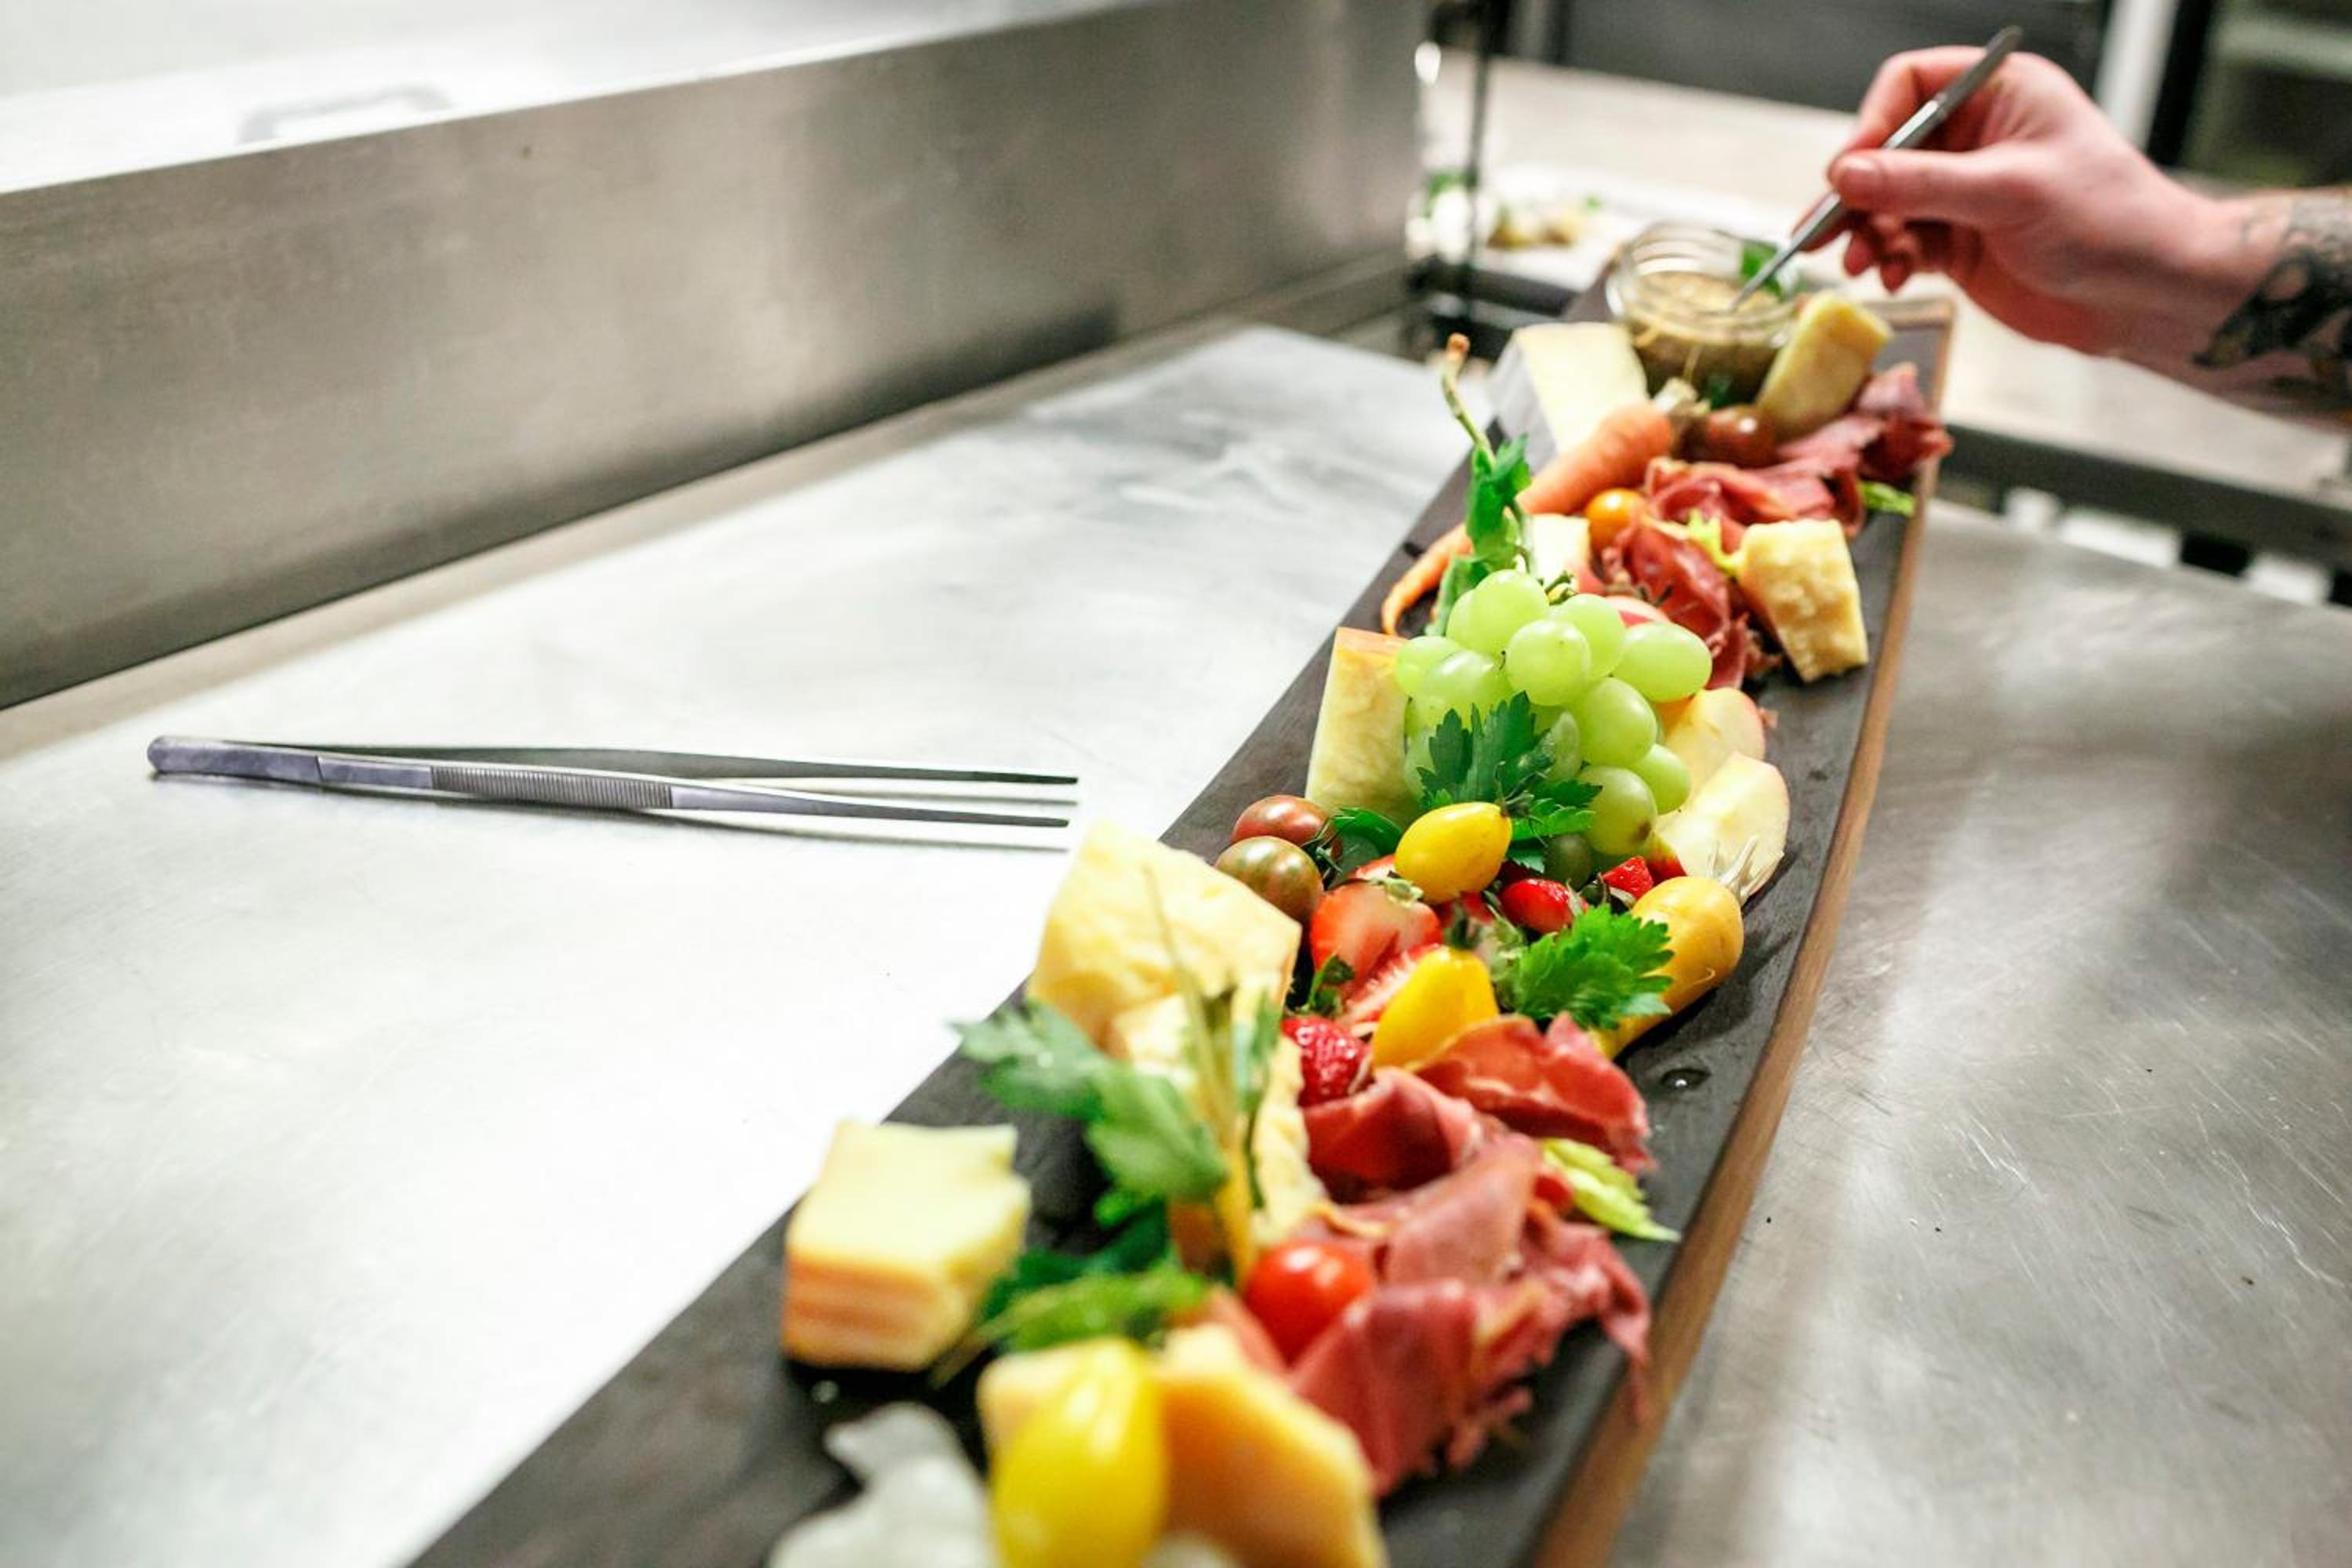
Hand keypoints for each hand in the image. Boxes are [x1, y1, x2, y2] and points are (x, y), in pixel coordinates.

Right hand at [1808, 49, 2209, 355]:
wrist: (2147, 294)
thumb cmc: (2109, 220)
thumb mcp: (2009, 192)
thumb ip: (1922, 183)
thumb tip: (1846, 175)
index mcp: (1999, 95)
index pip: (1909, 85)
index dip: (1872, 124)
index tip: (1847, 171)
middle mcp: (1976, 138)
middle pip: (1885, 150)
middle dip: (1857, 193)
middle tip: (1826, 230)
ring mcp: (1965, 192)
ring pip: (1886, 203)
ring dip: (1866, 234)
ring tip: (1861, 264)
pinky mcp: (1960, 241)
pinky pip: (1902, 243)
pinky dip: (1889, 261)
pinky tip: (1894, 278)